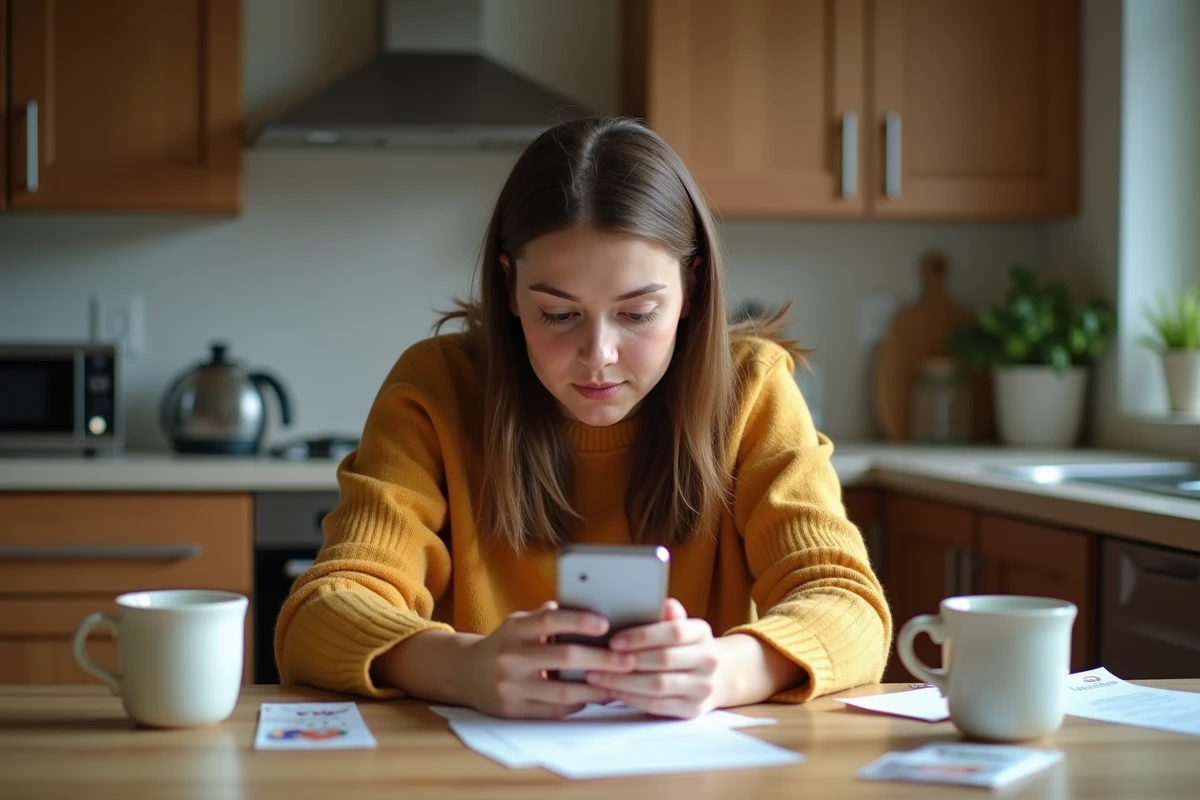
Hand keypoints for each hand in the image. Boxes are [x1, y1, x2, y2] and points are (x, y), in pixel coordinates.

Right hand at [462, 601, 636, 718]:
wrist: (466, 674)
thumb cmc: (505, 643)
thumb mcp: (519, 622)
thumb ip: (547, 616)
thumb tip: (586, 603)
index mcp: (514, 629)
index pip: (549, 620)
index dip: (578, 620)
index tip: (605, 624)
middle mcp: (511, 657)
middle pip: (563, 658)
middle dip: (601, 659)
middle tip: (628, 660)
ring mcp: (511, 686)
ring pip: (562, 691)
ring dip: (595, 688)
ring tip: (619, 684)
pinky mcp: (513, 711)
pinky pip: (553, 710)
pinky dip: (577, 703)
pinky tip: (594, 696)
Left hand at [584, 598, 722, 718]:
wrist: (715, 677)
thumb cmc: (684, 648)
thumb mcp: (680, 627)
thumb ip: (667, 616)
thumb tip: (663, 603)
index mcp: (702, 633)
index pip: (674, 632)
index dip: (642, 636)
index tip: (614, 641)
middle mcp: (708, 660)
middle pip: (664, 660)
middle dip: (627, 661)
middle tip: (598, 660)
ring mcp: (703, 687)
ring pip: (658, 685)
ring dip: (623, 682)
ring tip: (599, 677)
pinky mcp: (693, 709)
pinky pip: (657, 705)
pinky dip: (632, 698)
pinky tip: (614, 691)